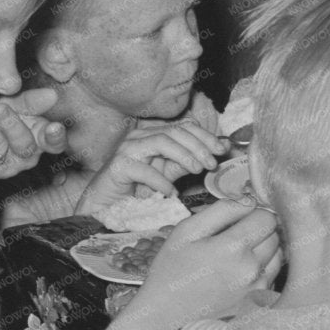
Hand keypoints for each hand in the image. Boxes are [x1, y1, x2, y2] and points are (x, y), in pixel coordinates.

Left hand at [0, 89, 64, 184]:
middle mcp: (23, 155)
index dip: (56, 137)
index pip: (53, 143)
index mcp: (36, 138)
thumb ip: (28, 100)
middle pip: (24, 144)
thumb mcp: (12, 105)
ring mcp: (2, 165)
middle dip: (11, 124)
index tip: (54, 127)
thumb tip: (52, 94)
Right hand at [76, 121, 226, 216]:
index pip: (184, 126)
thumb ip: (190, 162)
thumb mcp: (170, 173)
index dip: (206, 136)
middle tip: (212, 163)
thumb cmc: (138, 187)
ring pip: (161, 142)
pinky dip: (161, 181)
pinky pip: (144, 169)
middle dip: (199, 146)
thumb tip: (219, 152)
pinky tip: (171, 192)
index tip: (223, 150)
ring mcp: (127, 150)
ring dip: (184, 156)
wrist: (106, 203)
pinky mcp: (118, 167)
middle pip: (175, 132)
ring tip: (196, 170)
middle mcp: (140, 137)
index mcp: (153, 134)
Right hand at [129, 198, 281, 327]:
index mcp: (232, 247)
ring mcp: (258, 288)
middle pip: (275, 234)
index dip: (254, 213)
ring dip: (264, 250)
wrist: (166, 318)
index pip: (267, 216)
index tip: (241, 218)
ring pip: (278, 254)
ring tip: (235, 257)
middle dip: (259, 231)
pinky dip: (263, 270)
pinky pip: (273, 275)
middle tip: (233, 239)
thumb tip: (249, 200)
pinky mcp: (260, 303)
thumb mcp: (186, 232)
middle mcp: (251, 269)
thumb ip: (221, 211)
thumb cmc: (172, 272)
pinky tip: (238, 275)